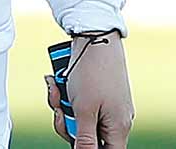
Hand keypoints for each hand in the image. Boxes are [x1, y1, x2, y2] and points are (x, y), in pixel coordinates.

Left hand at [44, 32, 133, 147]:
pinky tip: (58, 82)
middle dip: (67, 124)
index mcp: (118, 128)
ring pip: (80, 120)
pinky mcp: (98, 94)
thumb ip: (84, 139)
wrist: (96, 36)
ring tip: (57, 89)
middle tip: (60, 110)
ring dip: (63, 107)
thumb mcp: (84, 110)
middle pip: (88, 138)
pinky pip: (80, 104)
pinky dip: (66, 95)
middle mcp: (116, 120)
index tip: (76, 140)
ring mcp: (108, 106)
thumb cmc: (93, 72)